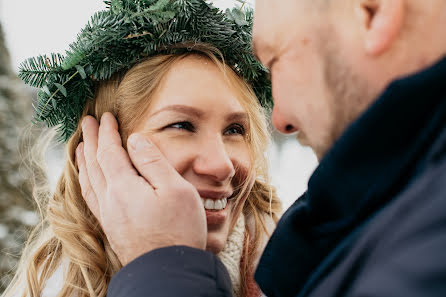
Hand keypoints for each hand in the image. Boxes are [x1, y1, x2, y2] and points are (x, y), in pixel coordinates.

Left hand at [76, 112, 206, 264]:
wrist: (168, 273)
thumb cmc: (178, 231)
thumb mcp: (175, 190)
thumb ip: (153, 162)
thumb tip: (135, 139)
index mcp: (124, 187)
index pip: (109, 151)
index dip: (106, 132)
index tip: (105, 116)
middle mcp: (109, 200)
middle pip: (93, 164)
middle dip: (90, 141)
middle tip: (86, 123)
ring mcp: (108, 216)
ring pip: (88, 181)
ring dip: (84, 161)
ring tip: (80, 148)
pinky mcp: (112, 228)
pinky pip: (91, 197)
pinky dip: (86, 182)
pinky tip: (90, 183)